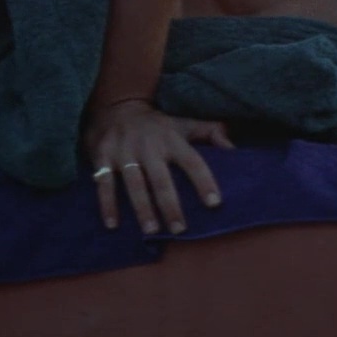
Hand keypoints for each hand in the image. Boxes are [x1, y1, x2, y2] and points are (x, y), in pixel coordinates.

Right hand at [82, 99, 233, 233]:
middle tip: (179, 230)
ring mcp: (124, 150)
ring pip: (135, 184)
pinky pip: (104, 184)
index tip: (214, 203)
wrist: (115, 106)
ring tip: (151, 230)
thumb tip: (233, 149)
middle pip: (162, 179)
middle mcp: (149, 145)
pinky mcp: (102, 155)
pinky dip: (107, 205)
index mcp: (171, 139)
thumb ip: (210, 132)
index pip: (192, 161)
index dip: (204, 181)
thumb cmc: (156, 125)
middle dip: (170, 205)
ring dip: (142, 208)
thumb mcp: (183, 124)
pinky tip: (112, 224)